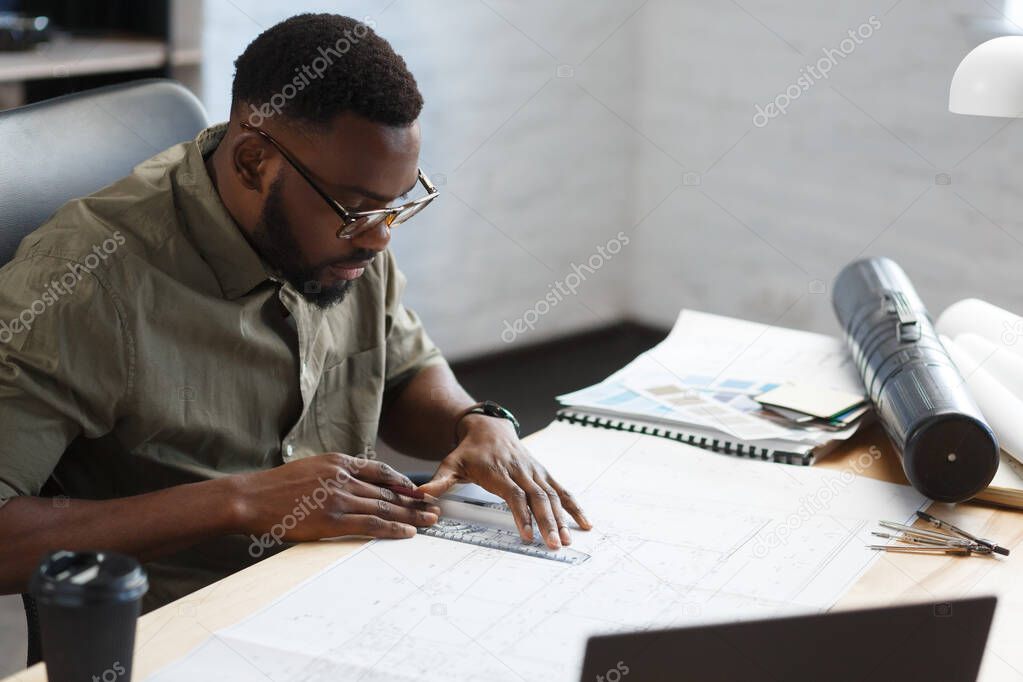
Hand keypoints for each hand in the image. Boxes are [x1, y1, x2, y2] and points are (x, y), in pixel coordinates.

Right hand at [233, 453, 440, 545]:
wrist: (251, 498)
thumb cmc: (276, 487)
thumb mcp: (310, 468)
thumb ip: (335, 474)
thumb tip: (355, 485)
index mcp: (338, 462)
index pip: (381, 470)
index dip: (403, 482)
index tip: (418, 491)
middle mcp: (343, 477)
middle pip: (388, 490)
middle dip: (414, 501)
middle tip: (434, 508)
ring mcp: (339, 498)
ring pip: (385, 506)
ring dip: (411, 515)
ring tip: (429, 521)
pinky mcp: (332, 520)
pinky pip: (371, 523)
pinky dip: (393, 528)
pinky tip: (408, 532)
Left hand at [418, 415, 591, 549]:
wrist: (489, 428)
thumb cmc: (468, 451)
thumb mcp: (450, 463)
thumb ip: (438, 481)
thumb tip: (419, 495)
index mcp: (499, 471)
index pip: (514, 494)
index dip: (522, 514)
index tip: (528, 535)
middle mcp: (521, 470)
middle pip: (538, 497)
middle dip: (548, 522)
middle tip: (554, 545)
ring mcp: (535, 471)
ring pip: (552, 495)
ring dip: (562, 518)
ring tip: (569, 540)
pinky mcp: (544, 473)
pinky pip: (562, 491)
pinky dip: (574, 507)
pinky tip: (585, 524)